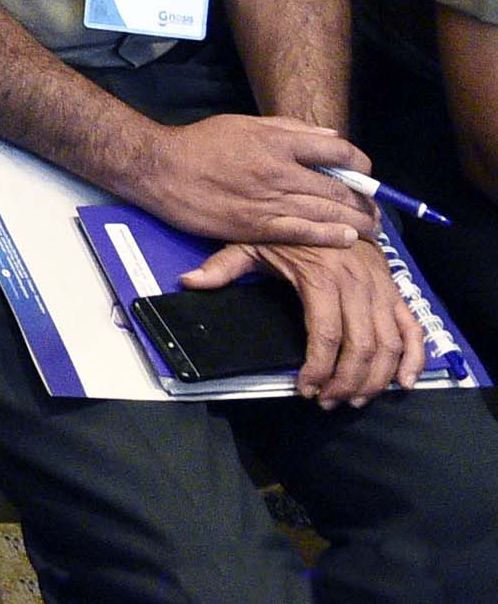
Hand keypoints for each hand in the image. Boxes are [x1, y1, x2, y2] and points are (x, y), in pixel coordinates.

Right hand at [123, 112, 377, 249]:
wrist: (160, 168)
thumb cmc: (200, 143)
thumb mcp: (244, 124)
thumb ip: (288, 129)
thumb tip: (329, 137)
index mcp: (278, 142)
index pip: (337, 153)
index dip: (360, 166)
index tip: (366, 175)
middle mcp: (279, 170)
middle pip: (339, 188)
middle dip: (365, 202)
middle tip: (377, 211)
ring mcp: (268, 199)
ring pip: (326, 212)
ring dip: (355, 222)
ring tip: (371, 229)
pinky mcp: (254, 224)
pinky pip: (301, 231)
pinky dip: (328, 235)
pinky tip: (346, 238)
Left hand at [179, 239, 424, 406]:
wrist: (330, 202)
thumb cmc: (287, 228)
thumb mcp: (251, 240)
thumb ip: (222, 266)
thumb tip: (188, 282)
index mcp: (322, 277)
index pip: (325, 335)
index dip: (317, 369)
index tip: (305, 390)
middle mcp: (357, 285)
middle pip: (361, 347)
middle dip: (345, 382)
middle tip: (328, 402)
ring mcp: (382, 289)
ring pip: (388, 344)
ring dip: (375, 378)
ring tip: (354, 398)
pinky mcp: (397, 290)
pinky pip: (413, 328)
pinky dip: (414, 358)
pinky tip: (405, 382)